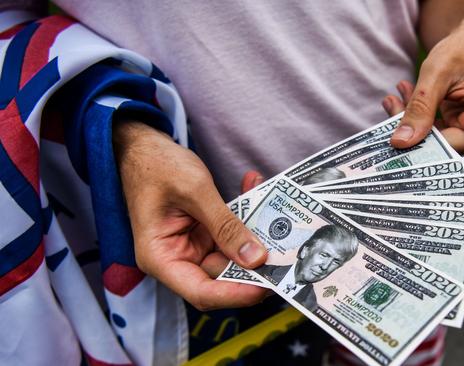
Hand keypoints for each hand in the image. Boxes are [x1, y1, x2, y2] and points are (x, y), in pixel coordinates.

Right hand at [113, 121, 267, 310]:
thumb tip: (255, 258)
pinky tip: (254, 186)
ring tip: (276, 213)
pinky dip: (245, 214)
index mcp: (161, 257)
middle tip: (287, 251)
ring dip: (255, 234)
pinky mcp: (203, 232)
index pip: (202, 291)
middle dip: (255, 264)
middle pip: (222, 277)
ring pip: (232, 254)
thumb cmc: (156, 165)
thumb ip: (225, 225)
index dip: (236, 294)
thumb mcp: (195, 191)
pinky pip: (230, 233)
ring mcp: (191, 245)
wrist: (142, 146)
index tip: (267, 287)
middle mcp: (176, 258)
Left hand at [387, 10, 463, 176]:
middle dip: (418, 140)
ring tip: (393, 101)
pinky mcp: (458, 128)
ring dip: (410, 127)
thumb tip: (400, 143)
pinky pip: (434, 135)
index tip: (425, 168)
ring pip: (438, 146)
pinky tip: (399, 100)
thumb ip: (420, 107)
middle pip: (453, 155)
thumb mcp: (437, 72)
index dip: (462, 172)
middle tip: (392, 116)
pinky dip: (414, 120)